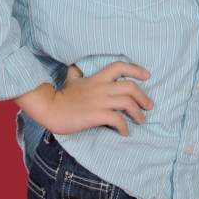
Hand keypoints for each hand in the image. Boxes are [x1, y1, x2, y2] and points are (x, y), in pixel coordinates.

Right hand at [16, 62, 152, 136]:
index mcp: (97, 78)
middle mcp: (101, 88)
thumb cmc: (60, 96)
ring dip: (138, 113)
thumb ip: (76, 73)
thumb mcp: (70, 80)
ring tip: (141, 120)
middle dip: (143, 97)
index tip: (147, 76)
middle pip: (130, 87)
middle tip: (148, 106)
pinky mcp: (95, 115)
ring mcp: (99, 101)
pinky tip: (125, 132)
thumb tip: (74, 66)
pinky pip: (117, 120)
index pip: (120, 67)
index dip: (136, 70)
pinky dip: (124, 127)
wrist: (49, 109)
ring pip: (127, 103)